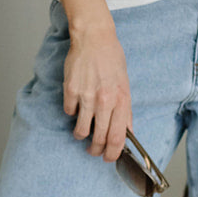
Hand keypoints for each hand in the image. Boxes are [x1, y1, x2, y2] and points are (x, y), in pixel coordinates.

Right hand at [63, 23, 132, 162]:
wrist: (94, 38)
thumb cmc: (111, 59)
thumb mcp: (125, 85)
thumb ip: (125, 109)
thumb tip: (127, 131)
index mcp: (121, 100)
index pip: (118, 137)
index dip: (113, 153)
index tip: (109, 158)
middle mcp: (105, 101)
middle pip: (100, 138)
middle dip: (96, 150)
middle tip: (93, 150)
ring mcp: (86, 96)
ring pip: (82, 130)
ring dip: (81, 135)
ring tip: (82, 131)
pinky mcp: (71, 91)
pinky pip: (69, 112)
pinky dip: (72, 113)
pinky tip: (76, 105)